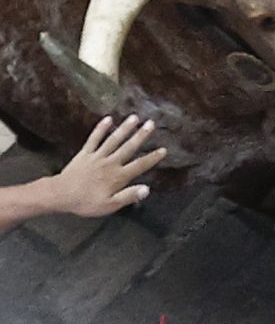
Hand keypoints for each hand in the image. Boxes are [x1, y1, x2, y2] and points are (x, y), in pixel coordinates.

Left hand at [50, 115, 166, 217]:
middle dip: (141, 135)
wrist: (61, 195)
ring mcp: (97, 156)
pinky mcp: (85, 153)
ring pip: (114, 140)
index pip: (139, 166)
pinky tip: (108, 119)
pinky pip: (94, 139)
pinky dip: (101, 128)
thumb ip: (128, 196)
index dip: (152, 158)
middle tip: (152, 123)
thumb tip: (147, 189)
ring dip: (125, 128)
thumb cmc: (86, 203)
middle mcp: (110, 163)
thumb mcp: (109, 206)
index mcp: (117, 177)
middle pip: (128, 147)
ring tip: (135, 117)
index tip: (163, 150)